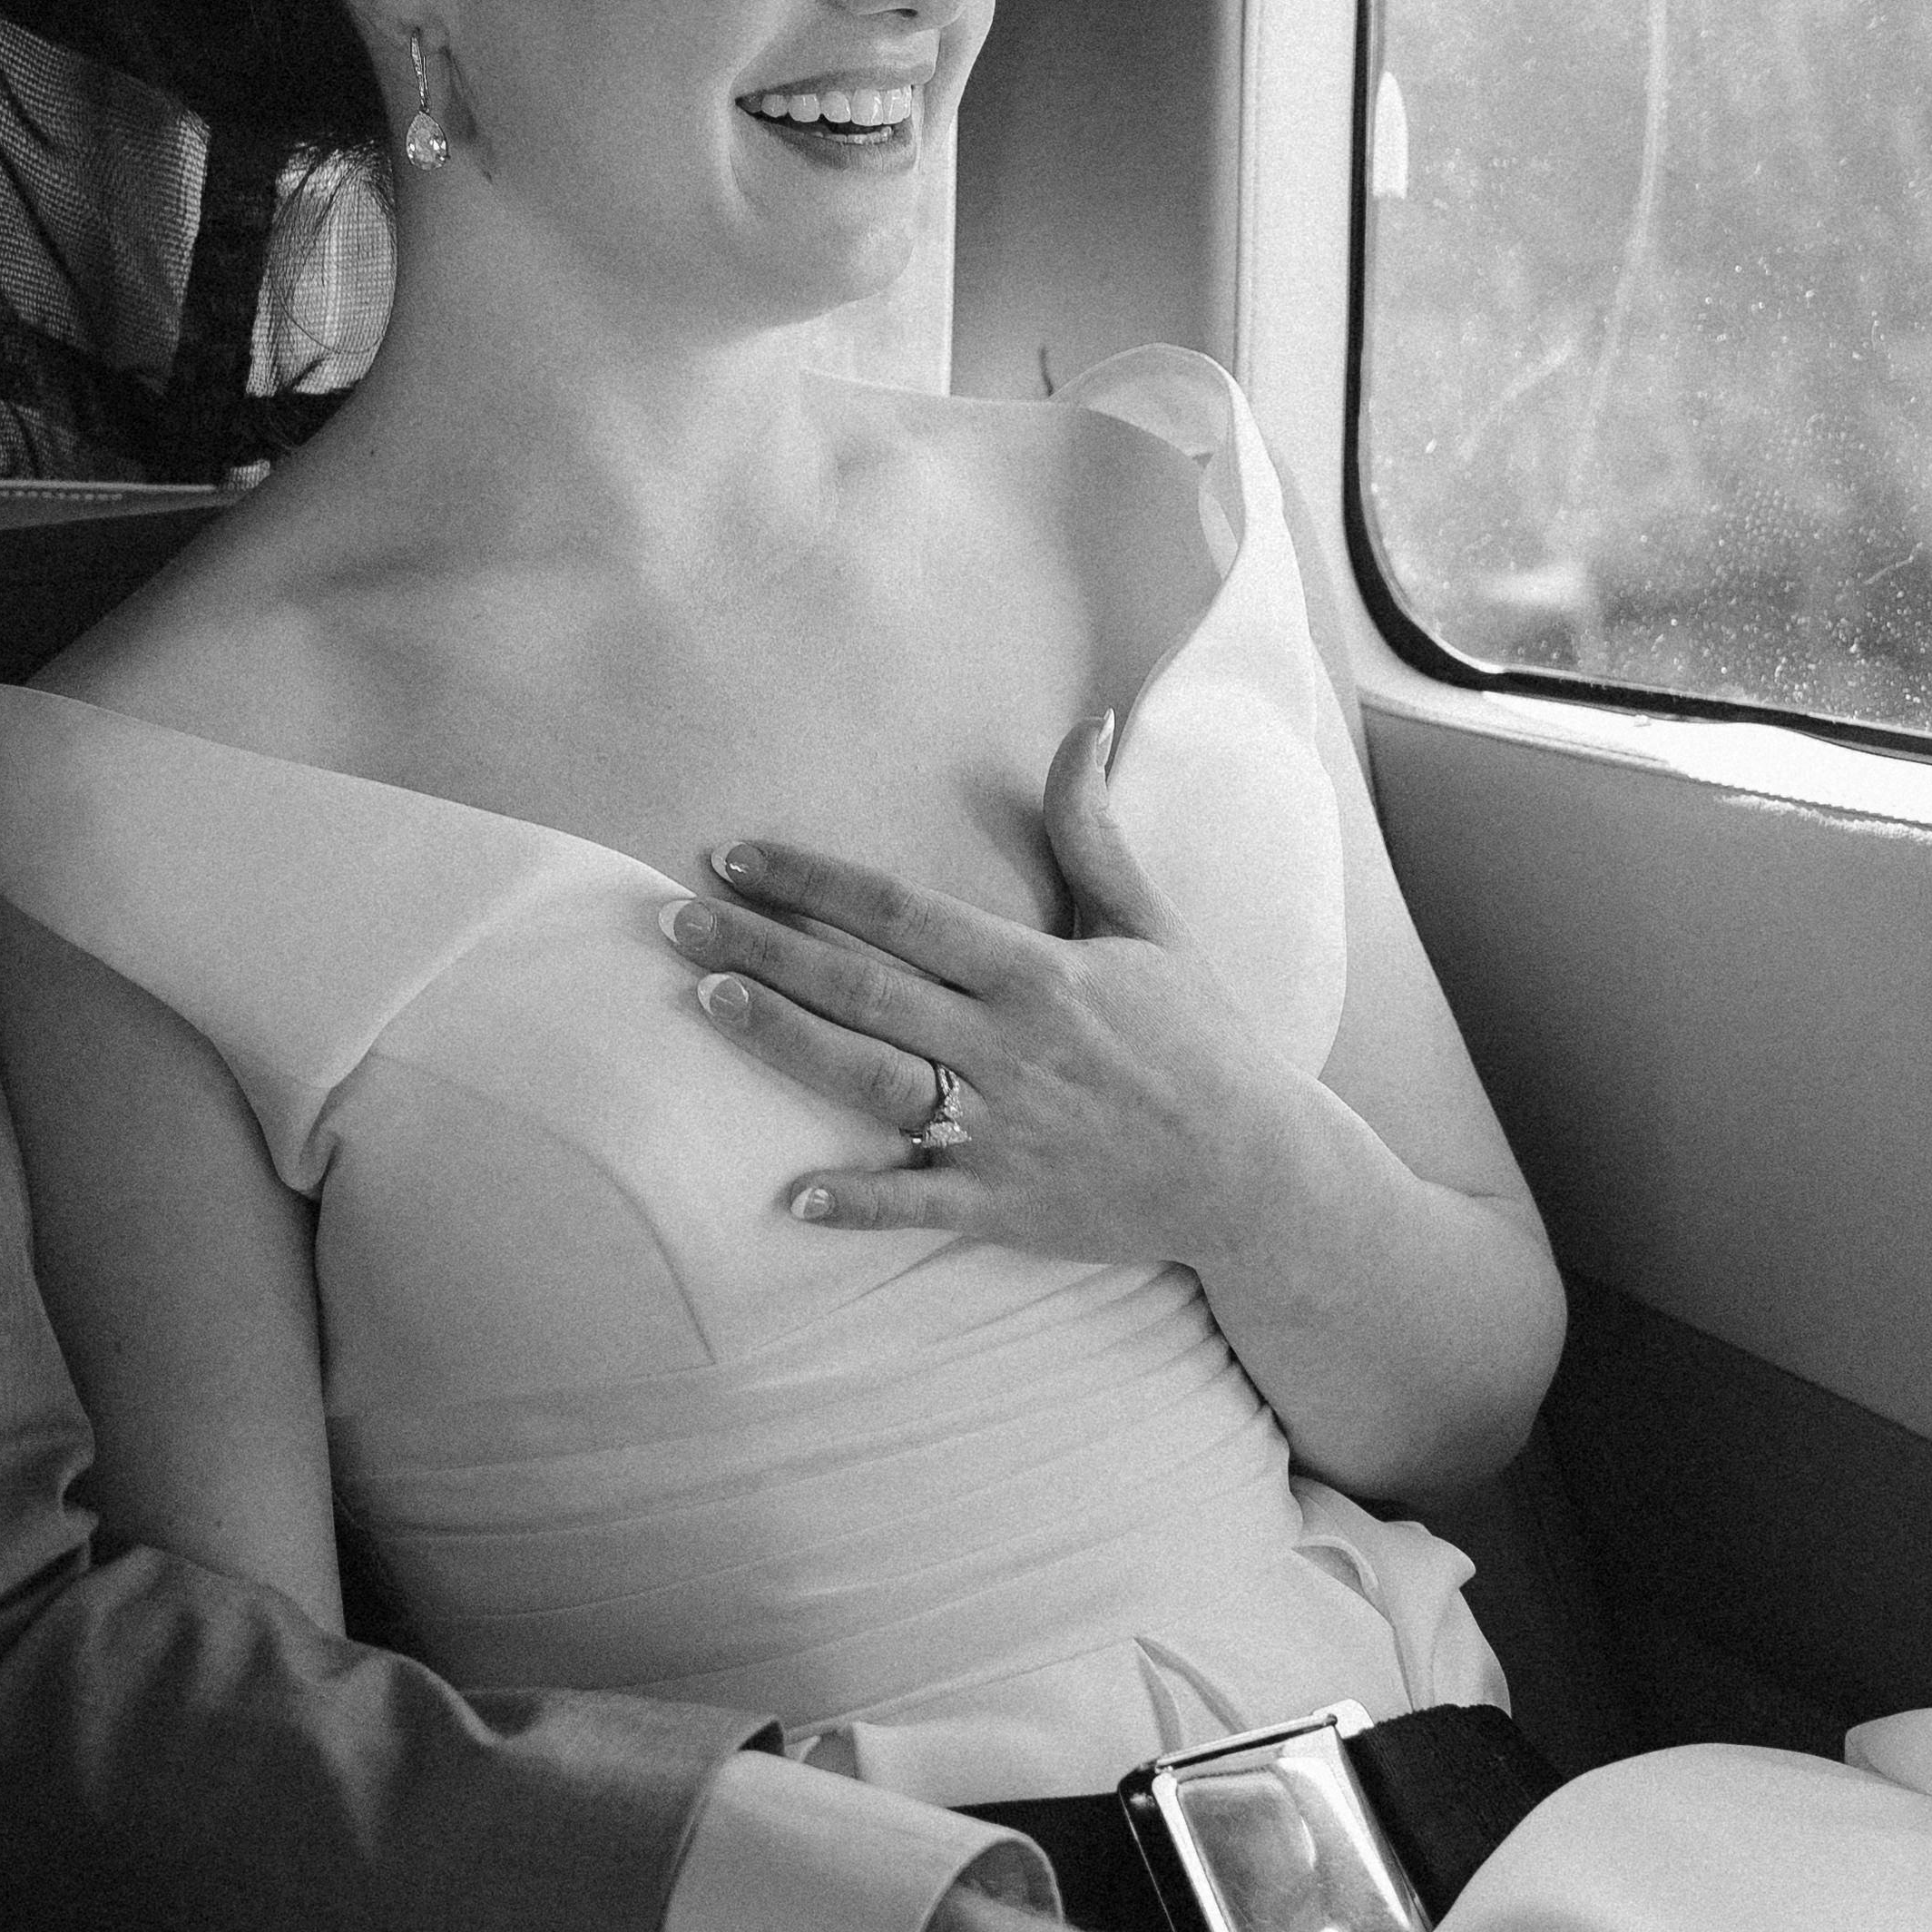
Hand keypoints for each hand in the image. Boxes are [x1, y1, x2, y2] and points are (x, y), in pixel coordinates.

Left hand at [670, 718, 1305, 1268]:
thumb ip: (1094, 833)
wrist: (1258, 1176)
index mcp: (1039, 972)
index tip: (736, 855)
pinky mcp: (1006, 1205)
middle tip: (673, 917)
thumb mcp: (1151, 928)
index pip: (902, 912)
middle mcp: (1010, 1046)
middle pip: (863, 987)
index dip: (813, 880)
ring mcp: (1004, 1129)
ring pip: (870, 1081)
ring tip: (706, 999)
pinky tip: (787, 1193)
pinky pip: (916, 1202)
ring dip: (783, 1042)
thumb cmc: (1202, 1042)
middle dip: (763, 947)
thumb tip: (1082, 725)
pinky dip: (854, 1199)